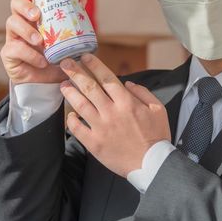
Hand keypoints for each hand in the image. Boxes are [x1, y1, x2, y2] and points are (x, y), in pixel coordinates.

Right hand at [0, 0, 87, 84]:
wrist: (49, 84)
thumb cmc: (56, 58)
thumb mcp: (67, 41)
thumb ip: (72, 21)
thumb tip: (82, 0)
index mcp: (34, 18)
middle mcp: (22, 23)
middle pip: (15, 4)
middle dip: (26, 7)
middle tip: (37, 16)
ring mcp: (13, 37)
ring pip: (12, 23)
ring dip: (27, 30)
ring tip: (40, 41)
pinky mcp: (9, 54)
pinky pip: (14, 48)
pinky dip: (30, 54)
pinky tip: (42, 61)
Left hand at [59, 53, 170, 177]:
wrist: (151, 164)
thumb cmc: (157, 136)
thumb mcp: (158, 109)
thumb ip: (143, 92)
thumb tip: (127, 83)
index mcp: (126, 102)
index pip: (106, 77)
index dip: (94, 65)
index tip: (85, 57)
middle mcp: (111, 111)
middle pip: (89, 87)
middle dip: (75, 72)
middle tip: (64, 63)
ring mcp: (101, 127)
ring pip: (80, 105)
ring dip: (70, 93)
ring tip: (63, 85)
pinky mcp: (94, 143)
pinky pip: (78, 129)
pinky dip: (72, 120)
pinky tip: (70, 114)